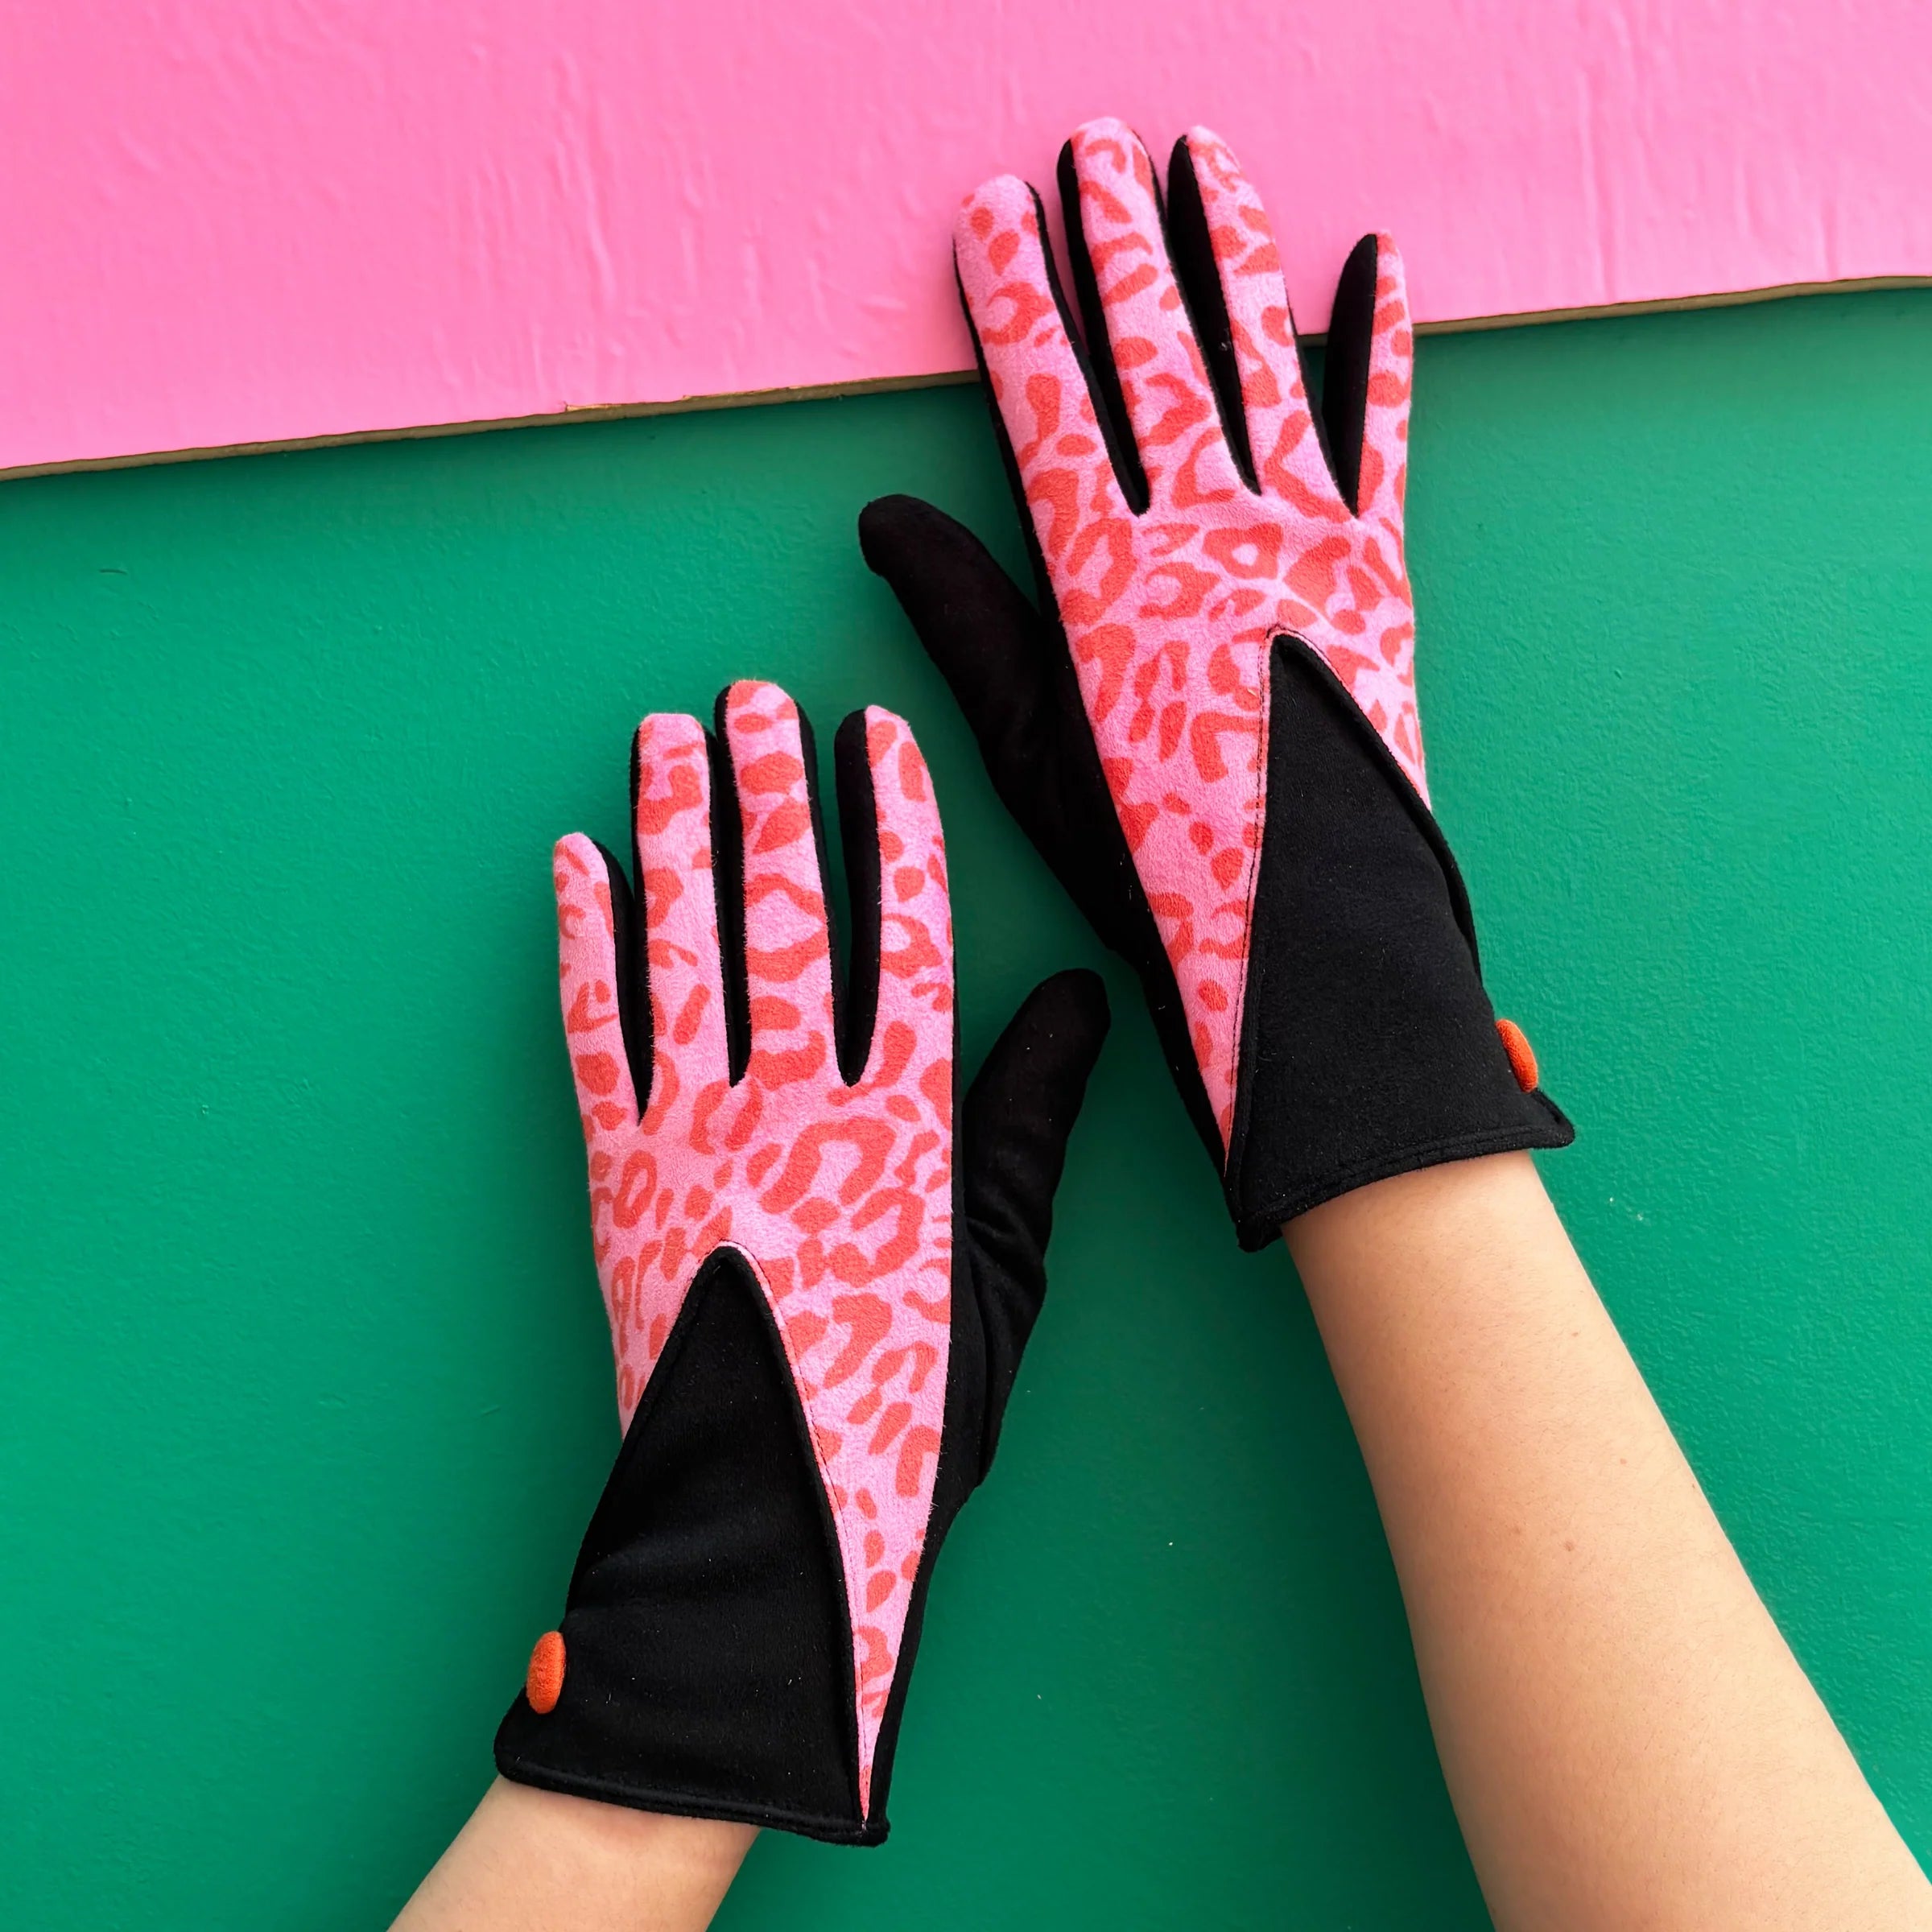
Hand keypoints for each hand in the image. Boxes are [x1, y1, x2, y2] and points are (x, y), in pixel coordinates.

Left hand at [494, 680, 1107, 1842]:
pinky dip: (583, 940)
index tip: (877, 736)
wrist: (770, 1525)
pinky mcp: (615, 1172)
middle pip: (783, 913)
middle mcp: (796, 1107)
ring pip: (684, 947)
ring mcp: (694, 1134)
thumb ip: (1028, 1124)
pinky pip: (593, 1031)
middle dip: (769, 790)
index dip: (892, 825)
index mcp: (906, 1123)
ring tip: (664, 734)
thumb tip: (1071, 998)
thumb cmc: (909, 1406)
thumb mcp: (1003, 1269)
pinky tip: (578, 861)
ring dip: (672, 829)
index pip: (903, 934)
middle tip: (754, 692)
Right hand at [862, 118, 1567, 1246]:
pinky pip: (1384, 432)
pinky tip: (1379, 260)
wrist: (1312, 940)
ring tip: (1205, 156)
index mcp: (1109, 579)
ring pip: (1263, 362)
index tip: (992, 213)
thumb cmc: (1156, 864)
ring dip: (1233, 252)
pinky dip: (1382, 346)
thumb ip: (968, 626)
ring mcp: (1307, 542)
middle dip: (1121, 241)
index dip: (1016, 304)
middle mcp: (1211, 536)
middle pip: (1158, 355)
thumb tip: (885, 518)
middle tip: (1095, 142)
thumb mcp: (1033, 758)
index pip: (1049, 405)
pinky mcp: (1378, 570)